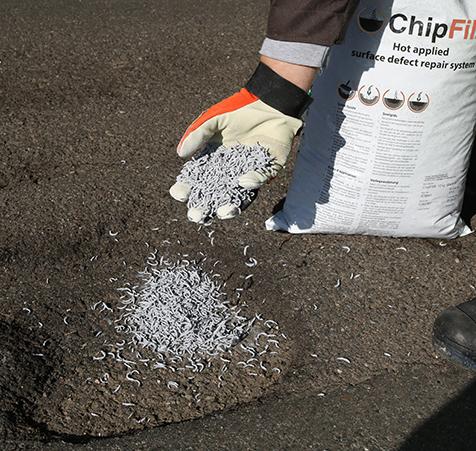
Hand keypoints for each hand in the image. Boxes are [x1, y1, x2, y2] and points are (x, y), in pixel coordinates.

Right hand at [170, 61, 312, 221]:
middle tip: (196, 215)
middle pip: (214, 196)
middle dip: (204, 208)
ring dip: (229, 207)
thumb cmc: (238, 111)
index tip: (179, 194)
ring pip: (237, 197)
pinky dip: (252, 182)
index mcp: (212, 162)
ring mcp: (247, 174)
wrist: (268, 103)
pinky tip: (243, 181)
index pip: (196, 181)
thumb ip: (197, 134)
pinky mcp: (266, 170)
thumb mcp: (213, 120)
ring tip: (222, 212)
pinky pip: (259, 180)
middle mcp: (229, 173)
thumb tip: (181, 154)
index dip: (186, 189)